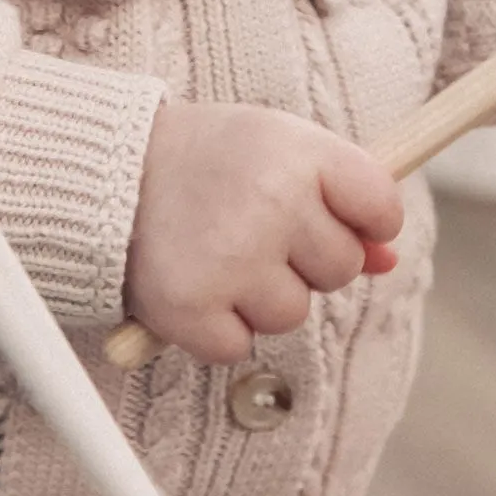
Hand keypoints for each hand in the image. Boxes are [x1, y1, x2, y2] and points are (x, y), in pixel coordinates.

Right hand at [123, 101, 402, 363]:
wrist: (107, 171)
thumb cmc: (207, 158)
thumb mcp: (278, 148)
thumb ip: (340, 195)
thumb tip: (387, 259)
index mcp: (300, 153)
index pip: (382, 207)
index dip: (365, 219)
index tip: (329, 213)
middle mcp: (272, 203)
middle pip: (341, 268)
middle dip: (304, 258)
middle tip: (251, 224)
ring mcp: (232, 259)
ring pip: (292, 314)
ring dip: (259, 295)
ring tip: (217, 249)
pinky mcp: (191, 308)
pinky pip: (237, 347)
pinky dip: (216, 327)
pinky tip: (194, 281)